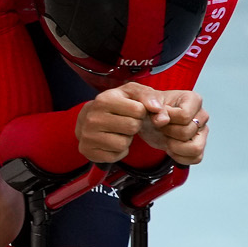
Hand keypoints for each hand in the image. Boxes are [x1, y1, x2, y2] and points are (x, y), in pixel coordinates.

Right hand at [74, 84, 210, 165]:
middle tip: (128, 123)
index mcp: (105, 98)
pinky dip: (119, 151)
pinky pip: (116, 155)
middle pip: (132, 128)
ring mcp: (89, 135)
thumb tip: (159, 109)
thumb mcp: (132, 91)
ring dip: (127, 140)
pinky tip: (113, 142)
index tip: (138, 112)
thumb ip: (148, 95)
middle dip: (135, 127)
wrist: (88, 121)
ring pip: (124, 143)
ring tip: (120, 132)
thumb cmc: (116, 104)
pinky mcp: (89, 152)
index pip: (138, 111)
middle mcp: (93, 115)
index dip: (143, 113)